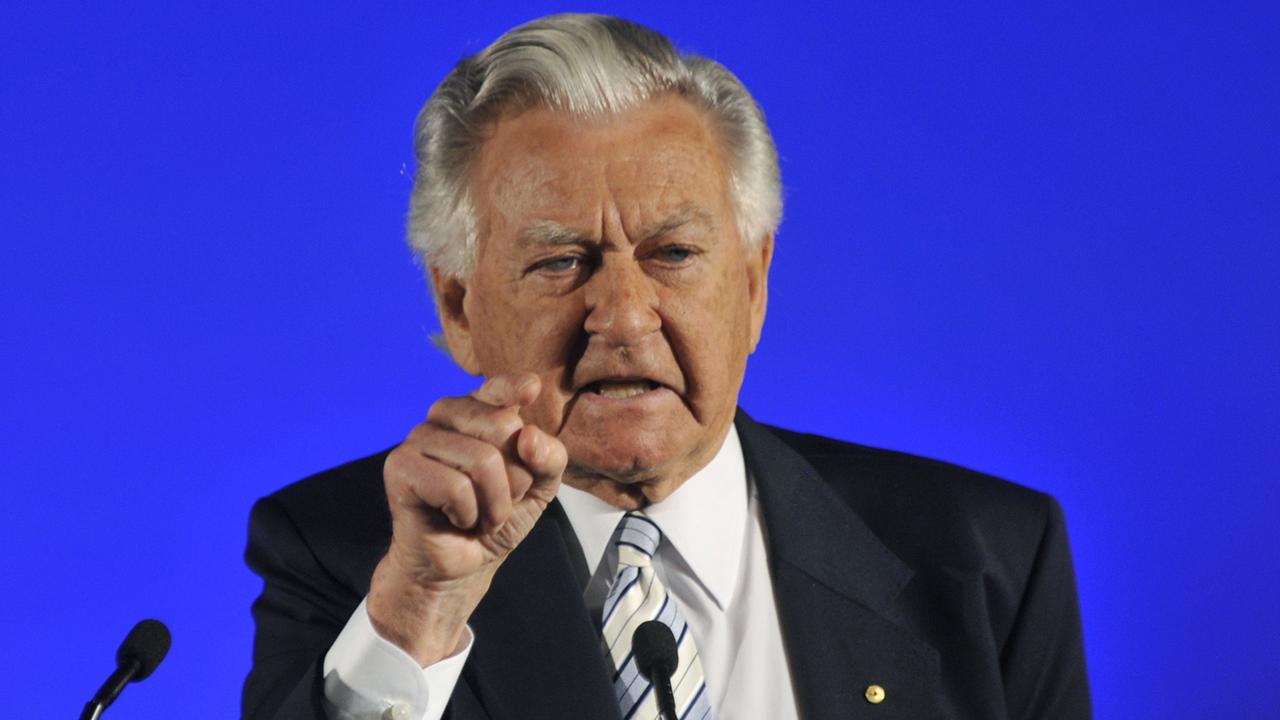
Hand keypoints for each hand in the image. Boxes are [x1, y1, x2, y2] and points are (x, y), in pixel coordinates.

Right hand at [367, 372, 566, 664]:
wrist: (461, 565)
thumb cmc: (494, 517)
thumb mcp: (539, 487)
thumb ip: (549, 457)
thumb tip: (529, 437)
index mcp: (474, 412)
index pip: (496, 390)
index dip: (513, 388)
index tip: (531, 389)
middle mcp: (443, 417)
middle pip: (504, 428)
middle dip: (515, 478)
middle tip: (497, 501)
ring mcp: (418, 439)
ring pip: (482, 460)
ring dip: (494, 504)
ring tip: (479, 515)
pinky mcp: (400, 467)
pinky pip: (455, 486)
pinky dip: (468, 514)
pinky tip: (456, 519)